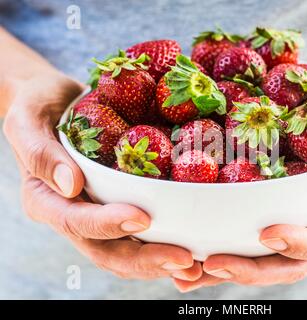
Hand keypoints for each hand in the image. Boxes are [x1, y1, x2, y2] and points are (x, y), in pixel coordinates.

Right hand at [3, 72, 201, 280]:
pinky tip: (191, 246)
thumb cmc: (37, 106)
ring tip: (193, 264)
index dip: (108, 225)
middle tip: (183, 260)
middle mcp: (73, 215)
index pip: (76, 222)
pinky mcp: (116, 206)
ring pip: (126, 251)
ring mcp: (97, 214)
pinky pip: (139, 233)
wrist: (54, 104)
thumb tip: (71, 185)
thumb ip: (40, 152)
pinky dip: (163, 243)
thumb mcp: (27, 119)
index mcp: (46, 200)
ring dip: (158, 261)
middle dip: (145, 259)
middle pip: (107, 251)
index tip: (142, 219)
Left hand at [174, 109, 306, 291]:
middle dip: (250, 269)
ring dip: (225, 270)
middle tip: (212, 264)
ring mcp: (300, 238)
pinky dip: (222, 250)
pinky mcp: (281, 228)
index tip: (269, 235)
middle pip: (287, 265)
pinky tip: (189, 254)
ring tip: (186, 271)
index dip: (301, 243)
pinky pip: (250, 245)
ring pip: (262, 262)